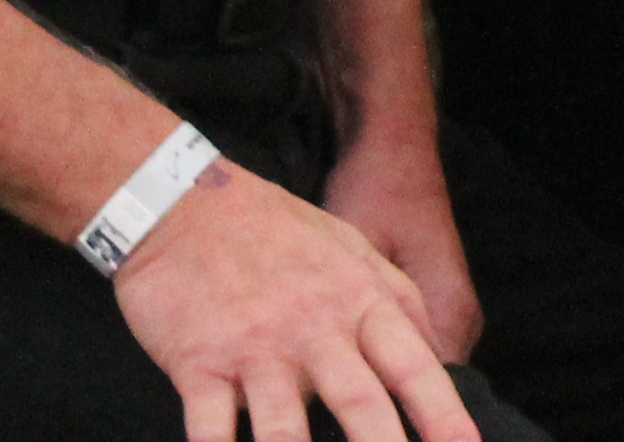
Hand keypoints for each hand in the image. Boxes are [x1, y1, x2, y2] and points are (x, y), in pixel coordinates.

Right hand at [112, 154, 478, 441]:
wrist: (180, 204)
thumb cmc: (273, 230)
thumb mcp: (350, 246)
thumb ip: (396, 299)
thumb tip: (438, 354)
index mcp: (356, 300)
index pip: (412, 365)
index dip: (443, 413)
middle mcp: (313, 328)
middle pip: (360, 404)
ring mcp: (255, 349)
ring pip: (285, 431)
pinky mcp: (199, 364)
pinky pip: (211, 431)